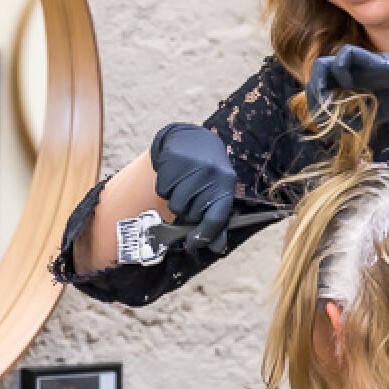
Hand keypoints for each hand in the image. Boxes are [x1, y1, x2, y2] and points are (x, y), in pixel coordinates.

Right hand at [149, 122, 235, 253]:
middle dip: (189, 212)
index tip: (193, 243)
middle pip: (191, 214)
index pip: (216, 218)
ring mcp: (191, 166)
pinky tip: (174, 177)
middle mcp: (210, 174)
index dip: (204, 236)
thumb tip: (217, 249)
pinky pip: (162, 191)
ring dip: (176, 201)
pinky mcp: (172, 161)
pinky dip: (165, 189)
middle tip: (192, 196)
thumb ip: (217, 221)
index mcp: (226, 184)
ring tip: (183, 185)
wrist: (191, 139)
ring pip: (175, 205)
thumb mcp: (218, 192)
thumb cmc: (207, 173)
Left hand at [305, 39, 388, 122]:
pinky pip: (345, 54)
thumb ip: (360, 120)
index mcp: (352, 85)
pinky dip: (341, 69)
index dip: (315, 105)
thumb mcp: (380, 114)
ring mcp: (360, 65)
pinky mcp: (372, 58)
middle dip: (312, 96)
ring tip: (329, 99)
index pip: (321, 89)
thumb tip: (336, 132)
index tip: (322, 124)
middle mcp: (352, 74)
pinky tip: (351, 85)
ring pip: (324, 63)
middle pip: (317, 76)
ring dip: (320, 82)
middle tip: (322, 114)